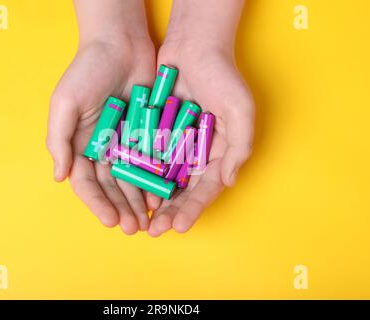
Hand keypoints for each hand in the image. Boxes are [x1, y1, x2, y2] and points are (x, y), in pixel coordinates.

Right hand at [47, 35, 158, 234]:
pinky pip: (151, 161)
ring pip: (132, 179)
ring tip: (150, 220)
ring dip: (139, 201)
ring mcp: (124, 142)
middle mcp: (101, 148)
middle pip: (111, 187)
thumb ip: (59, 141)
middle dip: (122, 208)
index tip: (111, 221)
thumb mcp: (65, 104)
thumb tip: (58, 177)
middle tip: (135, 228)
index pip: (87, 183)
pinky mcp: (145, 133)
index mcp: (79, 145)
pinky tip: (164, 196)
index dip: (97, 204)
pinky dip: (156, 179)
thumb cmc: (87, 71)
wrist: (120, 44)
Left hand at [148, 39, 254, 236]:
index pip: (205, 189)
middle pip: (182, 190)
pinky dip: (139, 174)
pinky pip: (146, 156)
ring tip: (141, 219)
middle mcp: (195, 154)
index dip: (193, 209)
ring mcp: (174, 144)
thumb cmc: (223, 77)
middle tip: (156, 230)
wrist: (195, 46)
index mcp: (218, 154)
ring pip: (161, 179)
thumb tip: (227, 182)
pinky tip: (129, 191)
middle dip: (170, 212)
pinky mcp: (155, 132)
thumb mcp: (241, 112)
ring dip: (152, 200)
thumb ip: (239, 148)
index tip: (181, 226)